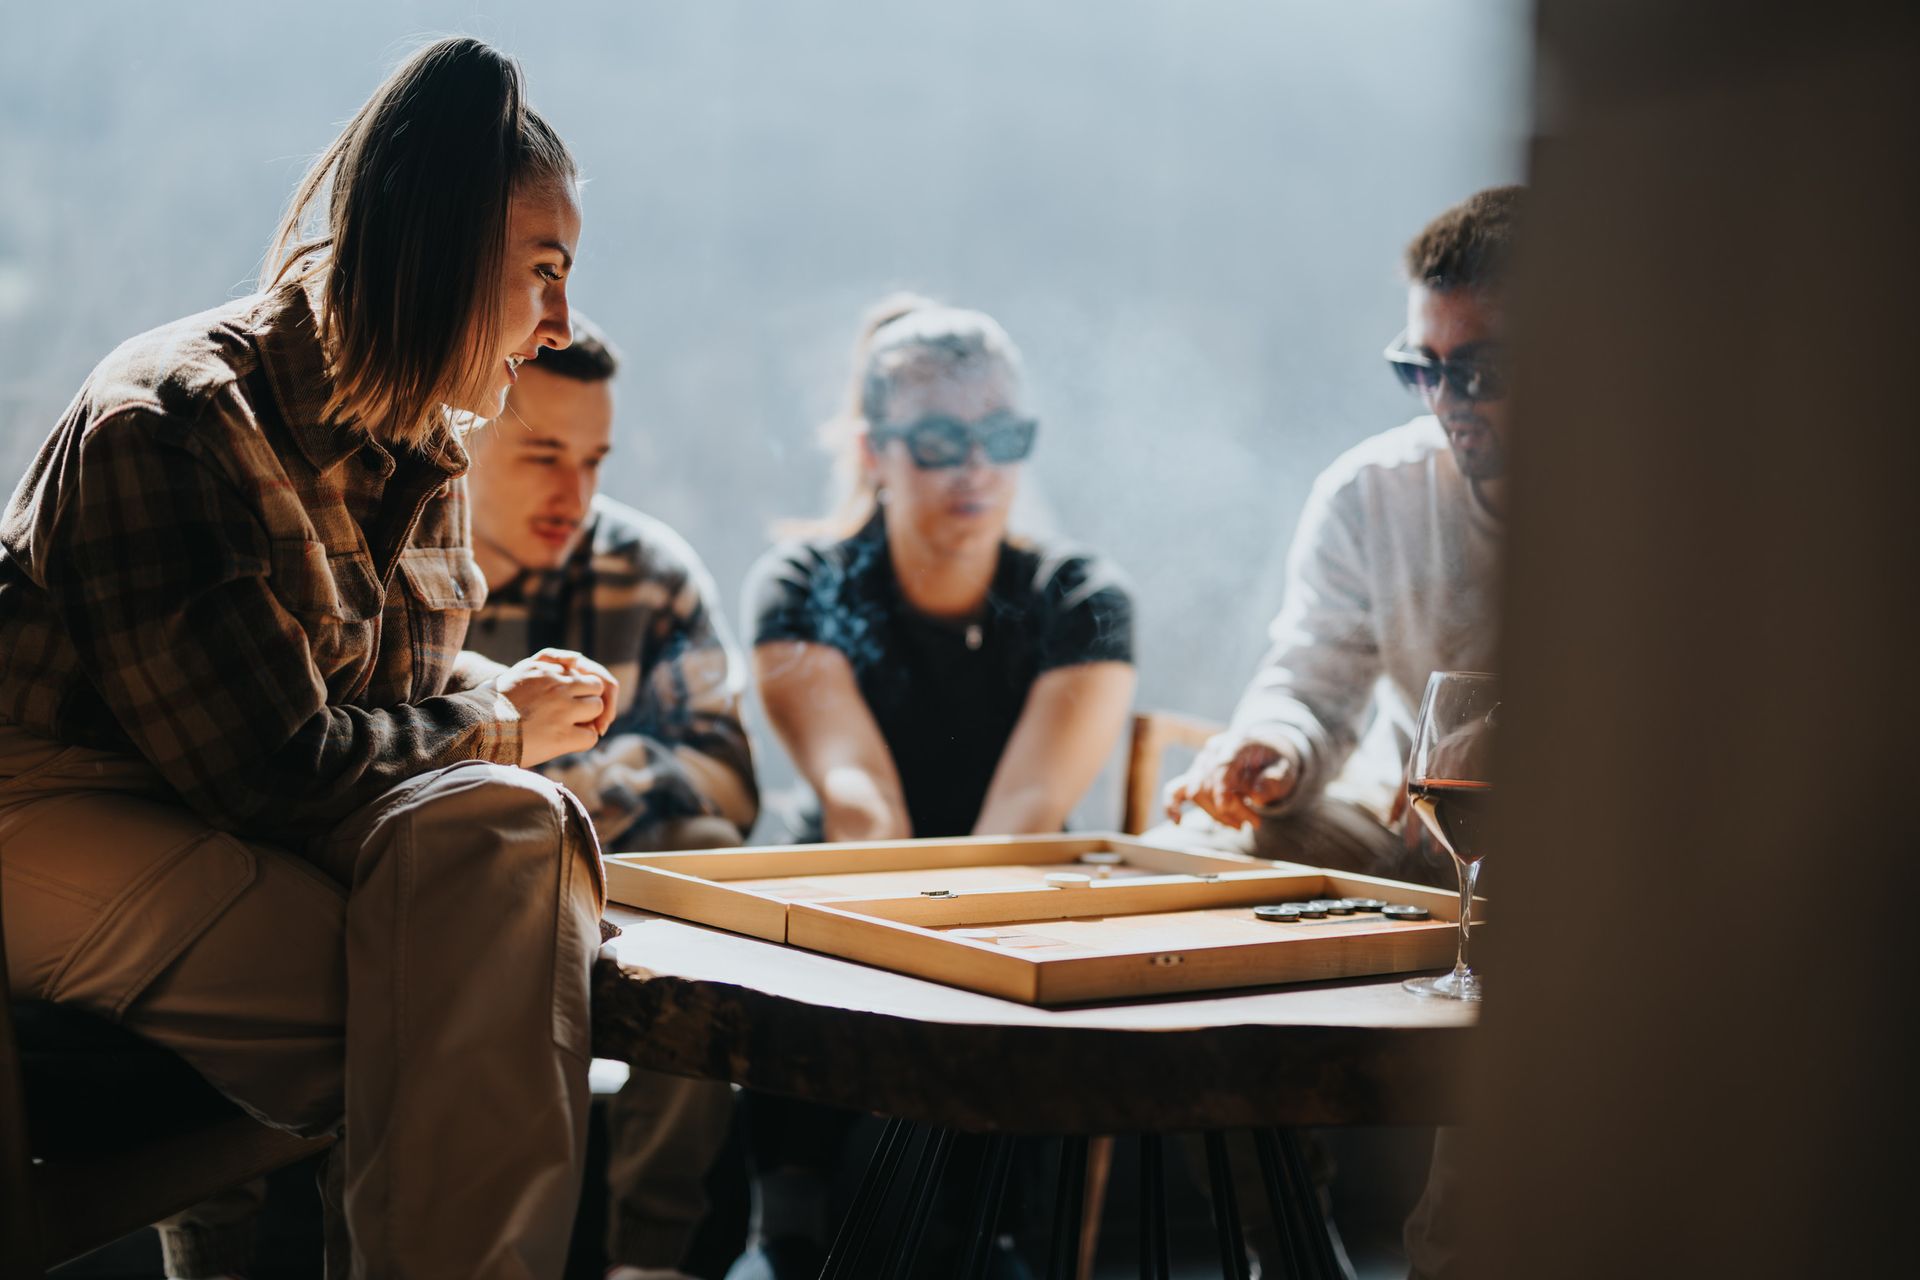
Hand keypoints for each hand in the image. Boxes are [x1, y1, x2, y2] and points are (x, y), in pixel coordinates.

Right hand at [498, 652, 609, 766]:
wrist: (474, 729)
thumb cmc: (490, 704)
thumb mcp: (516, 671)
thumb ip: (545, 660)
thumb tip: (578, 658)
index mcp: (543, 669)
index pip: (579, 670)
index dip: (578, 687)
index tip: (569, 699)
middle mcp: (556, 685)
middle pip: (595, 685)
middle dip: (589, 699)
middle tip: (578, 714)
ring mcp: (562, 710)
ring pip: (597, 707)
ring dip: (589, 719)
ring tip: (571, 728)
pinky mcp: (562, 736)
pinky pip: (591, 736)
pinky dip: (584, 741)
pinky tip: (568, 743)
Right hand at [1162, 734, 1299, 828]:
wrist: (1267, 755)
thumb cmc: (1276, 763)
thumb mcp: (1286, 770)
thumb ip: (1274, 781)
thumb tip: (1257, 796)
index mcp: (1238, 741)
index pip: (1223, 763)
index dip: (1222, 786)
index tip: (1226, 806)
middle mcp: (1215, 749)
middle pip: (1210, 782)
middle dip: (1230, 808)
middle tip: (1254, 822)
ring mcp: (1202, 763)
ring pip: (1197, 792)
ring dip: (1217, 814)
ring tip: (1240, 826)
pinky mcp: (1195, 777)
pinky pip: (1175, 790)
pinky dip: (1173, 805)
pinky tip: (1177, 821)